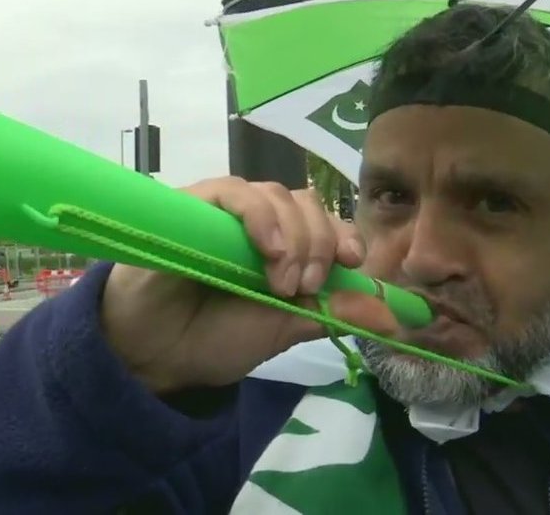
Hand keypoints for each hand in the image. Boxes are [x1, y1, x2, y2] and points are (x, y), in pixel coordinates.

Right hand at [100, 176, 399, 394]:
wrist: (155, 357)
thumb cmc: (215, 338)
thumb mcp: (286, 328)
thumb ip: (334, 314)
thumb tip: (394, 316)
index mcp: (280, 246)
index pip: (324, 220)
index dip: (345, 235)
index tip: (354, 264)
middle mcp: (254, 222)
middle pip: (305, 203)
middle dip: (320, 243)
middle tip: (307, 288)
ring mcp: (221, 212)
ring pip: (273, 194)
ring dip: (293, 235)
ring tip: (283, 283)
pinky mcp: (189, 208)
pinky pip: (231, 192)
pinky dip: (257, 215)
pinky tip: (267, 249)